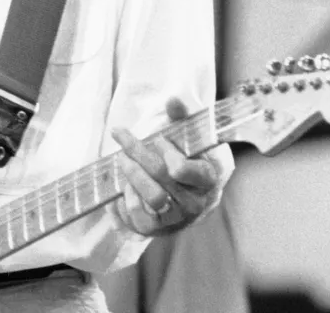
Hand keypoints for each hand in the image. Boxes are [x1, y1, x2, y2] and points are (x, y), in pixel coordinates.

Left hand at [111, 97, 219, 236]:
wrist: (185, 195)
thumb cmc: (186, 158)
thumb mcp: (189, 136)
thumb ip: (182, 117)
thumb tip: (172, 99)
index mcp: (208, 178)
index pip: (182, 167)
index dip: (165, 150)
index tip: (158, 138)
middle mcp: (197, 202)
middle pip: (161, 175)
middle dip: (136, 151)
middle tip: (121, 134)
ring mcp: (178, 218)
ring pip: (152, 197)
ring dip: (132, 174)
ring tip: (122, 158)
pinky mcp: (157, 229)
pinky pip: (139, 216)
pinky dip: (127, 198)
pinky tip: (123, 184)